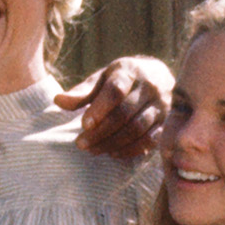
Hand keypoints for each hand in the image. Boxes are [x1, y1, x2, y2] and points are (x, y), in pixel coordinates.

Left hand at [56, 53, 172, 161]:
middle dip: (101, 132)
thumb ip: (82, 92)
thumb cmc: (123, 79)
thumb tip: (58, 101)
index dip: (99, 109)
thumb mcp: (102, 79)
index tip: (83, 124)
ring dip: (112, 143)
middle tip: (81, 144)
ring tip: (93, 150)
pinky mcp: (166, 122)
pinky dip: (130, 150)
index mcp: (130, 71)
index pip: (115, 90)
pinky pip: (149, 140)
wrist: (158, 77)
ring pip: (137, 129)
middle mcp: (149, 87)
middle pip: (124, 114)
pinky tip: (112, 153)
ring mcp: (161, 105)